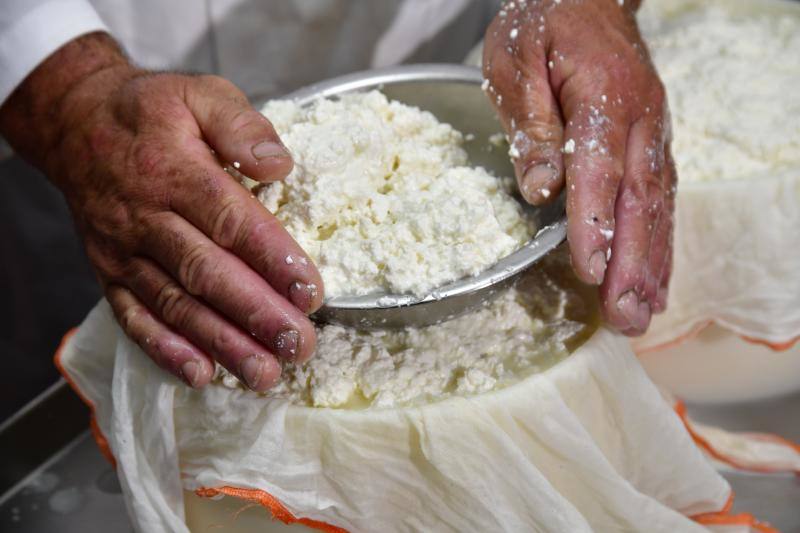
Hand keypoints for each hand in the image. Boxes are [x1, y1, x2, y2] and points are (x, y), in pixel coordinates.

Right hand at [0, 34, 323, 389]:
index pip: (229, 220)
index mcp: (175, 171)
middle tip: (299, 344)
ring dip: (221, 342)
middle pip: (206, 272)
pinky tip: (199, 374)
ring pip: (175, 304)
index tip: (310, 291)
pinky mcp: (109, 273)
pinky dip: (164, 349)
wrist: (77, 124)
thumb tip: (279, 164)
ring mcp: (124, 251)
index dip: (271, 258)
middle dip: (255, 314)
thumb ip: (240, 124)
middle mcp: (146, 217)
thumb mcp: (199, 93)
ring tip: (264, 373)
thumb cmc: (151, 111)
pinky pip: (133, 317)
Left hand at [483, 0, 674, 334]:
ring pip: (658, 207)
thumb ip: (531, 125)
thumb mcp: (516, 62)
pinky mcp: (652, 146)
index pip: (599, 167)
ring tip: (641, 315)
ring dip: (652, 264)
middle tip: (625, 315)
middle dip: (633, 262)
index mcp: (604, 94)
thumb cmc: (543, 25)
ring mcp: (653, 133)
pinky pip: (660, 200)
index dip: (595, 221)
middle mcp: (641, 119)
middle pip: (640, 198)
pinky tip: (653, 282)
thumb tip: (540, 188)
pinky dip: (659, 245)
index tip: (590, 269)